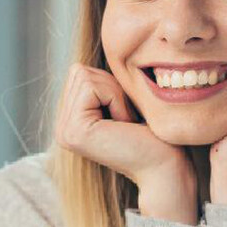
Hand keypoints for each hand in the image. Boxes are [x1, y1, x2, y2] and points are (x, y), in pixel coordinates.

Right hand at [55, 63, 196, 221]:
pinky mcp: (74, 132)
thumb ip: (100, 85)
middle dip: (111, 87)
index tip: (126, 114)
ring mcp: (65, 132)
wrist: (165, 166)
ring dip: (115, 94)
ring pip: (84, 76)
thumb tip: (84, 60)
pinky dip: (116, 99)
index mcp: (70, 122)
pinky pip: (91, 87)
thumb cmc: (152, 135)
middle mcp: (62, 129)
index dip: (110, 84)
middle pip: (79, 72)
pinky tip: (124, 125)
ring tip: (126, 123)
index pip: (80, 73)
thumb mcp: (121, 101)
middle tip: (127, 118)